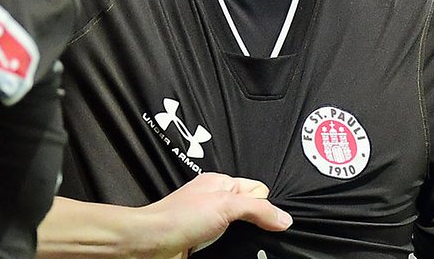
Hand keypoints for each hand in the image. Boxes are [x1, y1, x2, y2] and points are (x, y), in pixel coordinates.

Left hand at [140, 172, 290, 257]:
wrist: (149, 243)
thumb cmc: (178, 218)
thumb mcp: (225, 206)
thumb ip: (256, 209)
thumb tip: (284, 218)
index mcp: (220, 183)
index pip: (257, 190)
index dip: (264, 206)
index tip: (266, 222)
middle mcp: (214, 200)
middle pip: (249, 213)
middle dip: (254, 226)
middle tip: (251, 236)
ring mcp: (208, 222)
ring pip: (239, 233)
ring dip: (241, 242)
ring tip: (237, 247)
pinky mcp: (202, 242)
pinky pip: (226, 246)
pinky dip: (229, 251)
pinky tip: (226, 252)